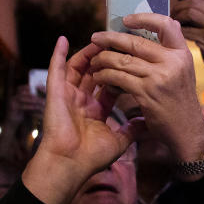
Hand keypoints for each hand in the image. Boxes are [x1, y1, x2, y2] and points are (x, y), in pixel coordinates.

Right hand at [22, 36, 131, 203]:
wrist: (70, 164)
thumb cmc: (91, 157)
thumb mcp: (119, 141)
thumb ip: (132, 129)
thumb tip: (148, 121)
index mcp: (96, 110)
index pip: (110, 85)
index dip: (119, 72)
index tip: (132, 60)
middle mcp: (81, 100)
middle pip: (94, 72)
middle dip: (106, 58)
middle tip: (118, 43)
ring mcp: (67, 95)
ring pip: (78, 67)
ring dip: (89, 53)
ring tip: (101, 39)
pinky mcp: (55, 92)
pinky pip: (55, 69)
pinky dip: (57, 53)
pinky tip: (63, 38)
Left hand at [89, 15, 203, 164]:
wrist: (188, 132)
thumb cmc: (181, 103)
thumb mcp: (183, 73)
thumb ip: (172, 52)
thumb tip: (167, 26)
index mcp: (182, 53)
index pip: (165, 24)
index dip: (144, 18)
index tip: (126, 20)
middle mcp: (173, 62)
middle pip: (136, 42)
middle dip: (111, 38)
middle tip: (96, 38)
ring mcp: (160, 77)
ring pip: (123, 60)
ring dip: (104, 59)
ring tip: (94, 61)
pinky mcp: (147, 92)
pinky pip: (119, 77)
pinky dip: (106, 76)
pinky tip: (100, 77)